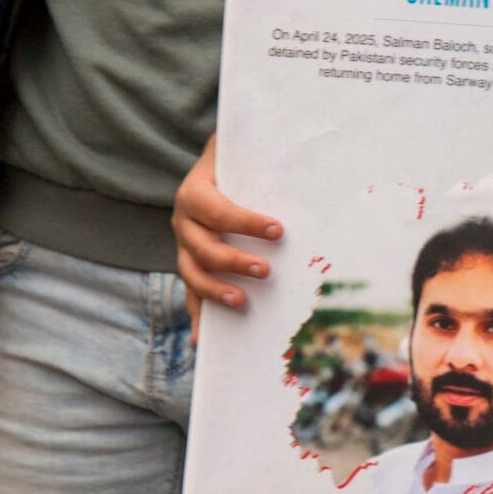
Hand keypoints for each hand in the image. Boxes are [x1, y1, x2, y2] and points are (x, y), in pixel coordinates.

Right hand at [172, 132, 281, 333]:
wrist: (212, 162)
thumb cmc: (237, 161)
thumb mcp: (244, 153)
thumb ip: (265, 157)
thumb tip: (310, 156)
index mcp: (195, 192)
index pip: (218, 211)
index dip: (246, 222)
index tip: (278, 231)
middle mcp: (183, 220)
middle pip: (204, 247)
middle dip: (234, 262)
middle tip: (266, 271)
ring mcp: (183, 245)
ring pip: (193, 274)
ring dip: (216, 291)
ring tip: (242, 303)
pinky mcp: (189, 264)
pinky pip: (191, 293)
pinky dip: (197, 316)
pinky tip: (201, 340)